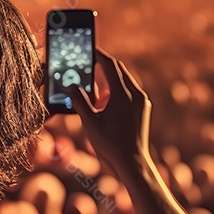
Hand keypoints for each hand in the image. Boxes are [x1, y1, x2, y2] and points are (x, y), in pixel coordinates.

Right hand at [66, 49, 152, 175]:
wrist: (132, 164)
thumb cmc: (110, 145)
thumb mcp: (89, 122)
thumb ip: (79, 101)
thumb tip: (71, 86)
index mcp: (122, 95)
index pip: (110, 65)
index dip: (98, 55)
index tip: (89, 49)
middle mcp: (135, 94)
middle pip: (119, 70)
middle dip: (104, 65)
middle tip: (90, 61)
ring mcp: (141, 102)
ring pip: (124, 81)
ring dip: (109, 78)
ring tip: (95, 83)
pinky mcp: (143, 109)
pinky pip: (129, 92)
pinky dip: (116, 90)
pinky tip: (105, 100)